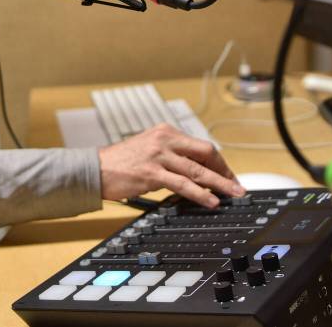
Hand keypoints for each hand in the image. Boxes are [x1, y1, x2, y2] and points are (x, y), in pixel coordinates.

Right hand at [97, 124, 243, 208]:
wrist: (94, 169)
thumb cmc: (120, 162)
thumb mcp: (149, 149)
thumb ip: (171, 156)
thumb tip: (196, 172)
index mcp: (166, 131)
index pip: (201, 145)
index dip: (219, 162)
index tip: (229, 175)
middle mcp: (164, 139)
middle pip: (205, 152)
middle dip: (224, 171)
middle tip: (236, 186)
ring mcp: (158, 155)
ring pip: (197, 170)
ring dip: (219, 184)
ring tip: (232, 194)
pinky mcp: (151, 172)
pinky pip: (182, 184)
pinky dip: (200, 193)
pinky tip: (210, 200)